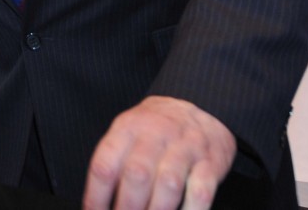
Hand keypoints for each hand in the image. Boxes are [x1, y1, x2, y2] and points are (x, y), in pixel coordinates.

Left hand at [83, 96, 236, 209]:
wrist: (201, 107)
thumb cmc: (156, 129)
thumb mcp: (129, 132)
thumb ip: (114, 161)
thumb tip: (97, 201)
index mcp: (127, 128)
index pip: (105, 165)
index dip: (96, 196)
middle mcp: (155, 134)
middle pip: (136, 175)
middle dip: (127, 207)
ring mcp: (185, 147)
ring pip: (167, 184)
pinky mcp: (210, 161)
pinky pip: (200, 191)